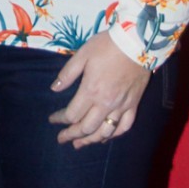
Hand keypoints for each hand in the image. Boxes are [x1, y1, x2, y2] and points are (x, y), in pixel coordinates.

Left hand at [48, 32, 150, 147]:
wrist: (136, 43)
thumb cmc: (106, 46)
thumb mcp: (82, 55)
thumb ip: (67, 74)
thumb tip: (53, 89)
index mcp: (90, 91)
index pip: (72, 114)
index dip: (60, 119)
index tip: (52, 119)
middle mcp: (106, 103)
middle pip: (86, 127)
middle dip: (72, 135)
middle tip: (62, 139)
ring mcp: (121, 106)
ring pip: (105, 131)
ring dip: (90, 140)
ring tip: (80, 144)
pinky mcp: (134, 104)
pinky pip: (124, 126)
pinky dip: (113, 134)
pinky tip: (106, 137)